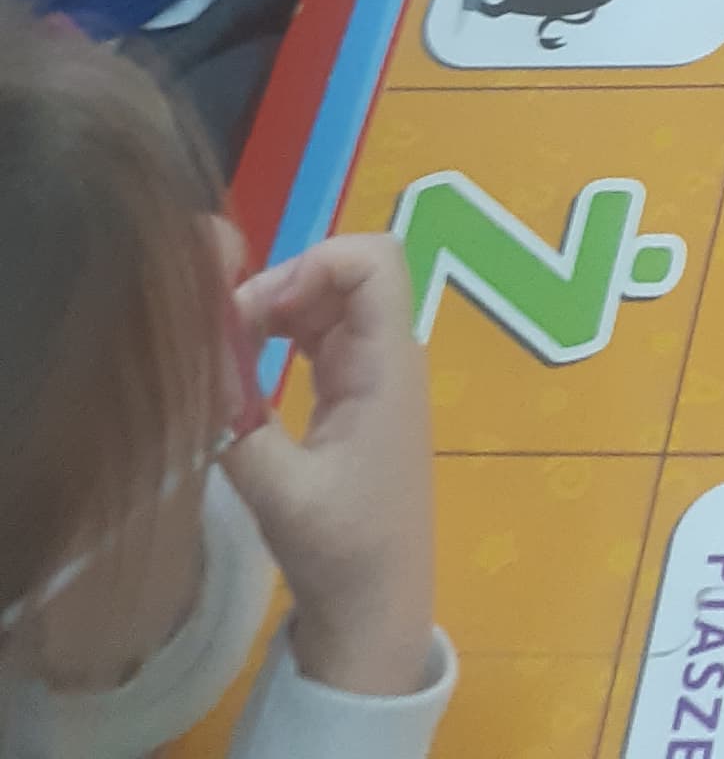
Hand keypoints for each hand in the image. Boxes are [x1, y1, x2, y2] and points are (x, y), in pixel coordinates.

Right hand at [225, 236, 436, 701]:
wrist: (377, 607)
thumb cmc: (344, 550)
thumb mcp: (281, 494)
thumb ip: (238, 427)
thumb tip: (190, 369)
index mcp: (387, 364)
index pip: (374, 260)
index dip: (314, 262)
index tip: (258, 311)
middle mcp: (387, 356)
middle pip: (344, 275)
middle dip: (282, 283)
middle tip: (224, 331)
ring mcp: (373, 375)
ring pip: (329, 304)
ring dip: (278, 310)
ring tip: (225, 347)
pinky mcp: (354, 398)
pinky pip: (322, 339)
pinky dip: (282, 338)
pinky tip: (243, 366)